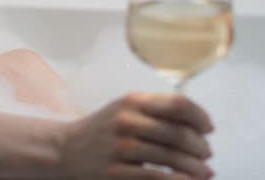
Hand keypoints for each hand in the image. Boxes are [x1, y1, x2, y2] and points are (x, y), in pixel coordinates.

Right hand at [58, 92, 213, 179]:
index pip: (178, 104)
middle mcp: (125, 121)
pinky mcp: (115, 172)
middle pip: (179, 133)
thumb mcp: (124, 110)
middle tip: (207, 155)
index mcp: (131, 101)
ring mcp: (119, 148)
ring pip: (172, 158)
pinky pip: (157, 178)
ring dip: (196, 168)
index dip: (200, 116)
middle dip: (201, 147)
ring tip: (204, 172)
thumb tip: (200, 127)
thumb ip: (156, 111)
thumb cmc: (102, 130)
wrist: (64, 150)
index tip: (208, 128)